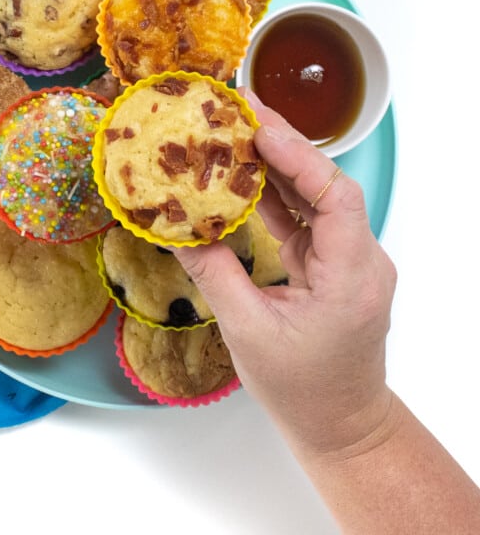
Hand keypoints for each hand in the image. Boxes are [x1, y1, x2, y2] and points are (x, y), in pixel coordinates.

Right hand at [174, 88, 397, 456]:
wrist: (340, 424)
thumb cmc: (301, 389)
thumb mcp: (247, 331)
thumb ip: (213, 273)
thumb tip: (175, 230)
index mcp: (350, 277)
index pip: (335, 197)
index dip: (299, 158)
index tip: (259, 128)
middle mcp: (360, 260)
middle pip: (325, 187)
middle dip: (284, 146)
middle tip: (241, 109)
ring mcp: (349, 261)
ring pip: (315, 199)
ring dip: (278, 166)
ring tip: (239, 133)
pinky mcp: (333, 267)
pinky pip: (306, 221)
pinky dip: (276, 198)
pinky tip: (246, 179)